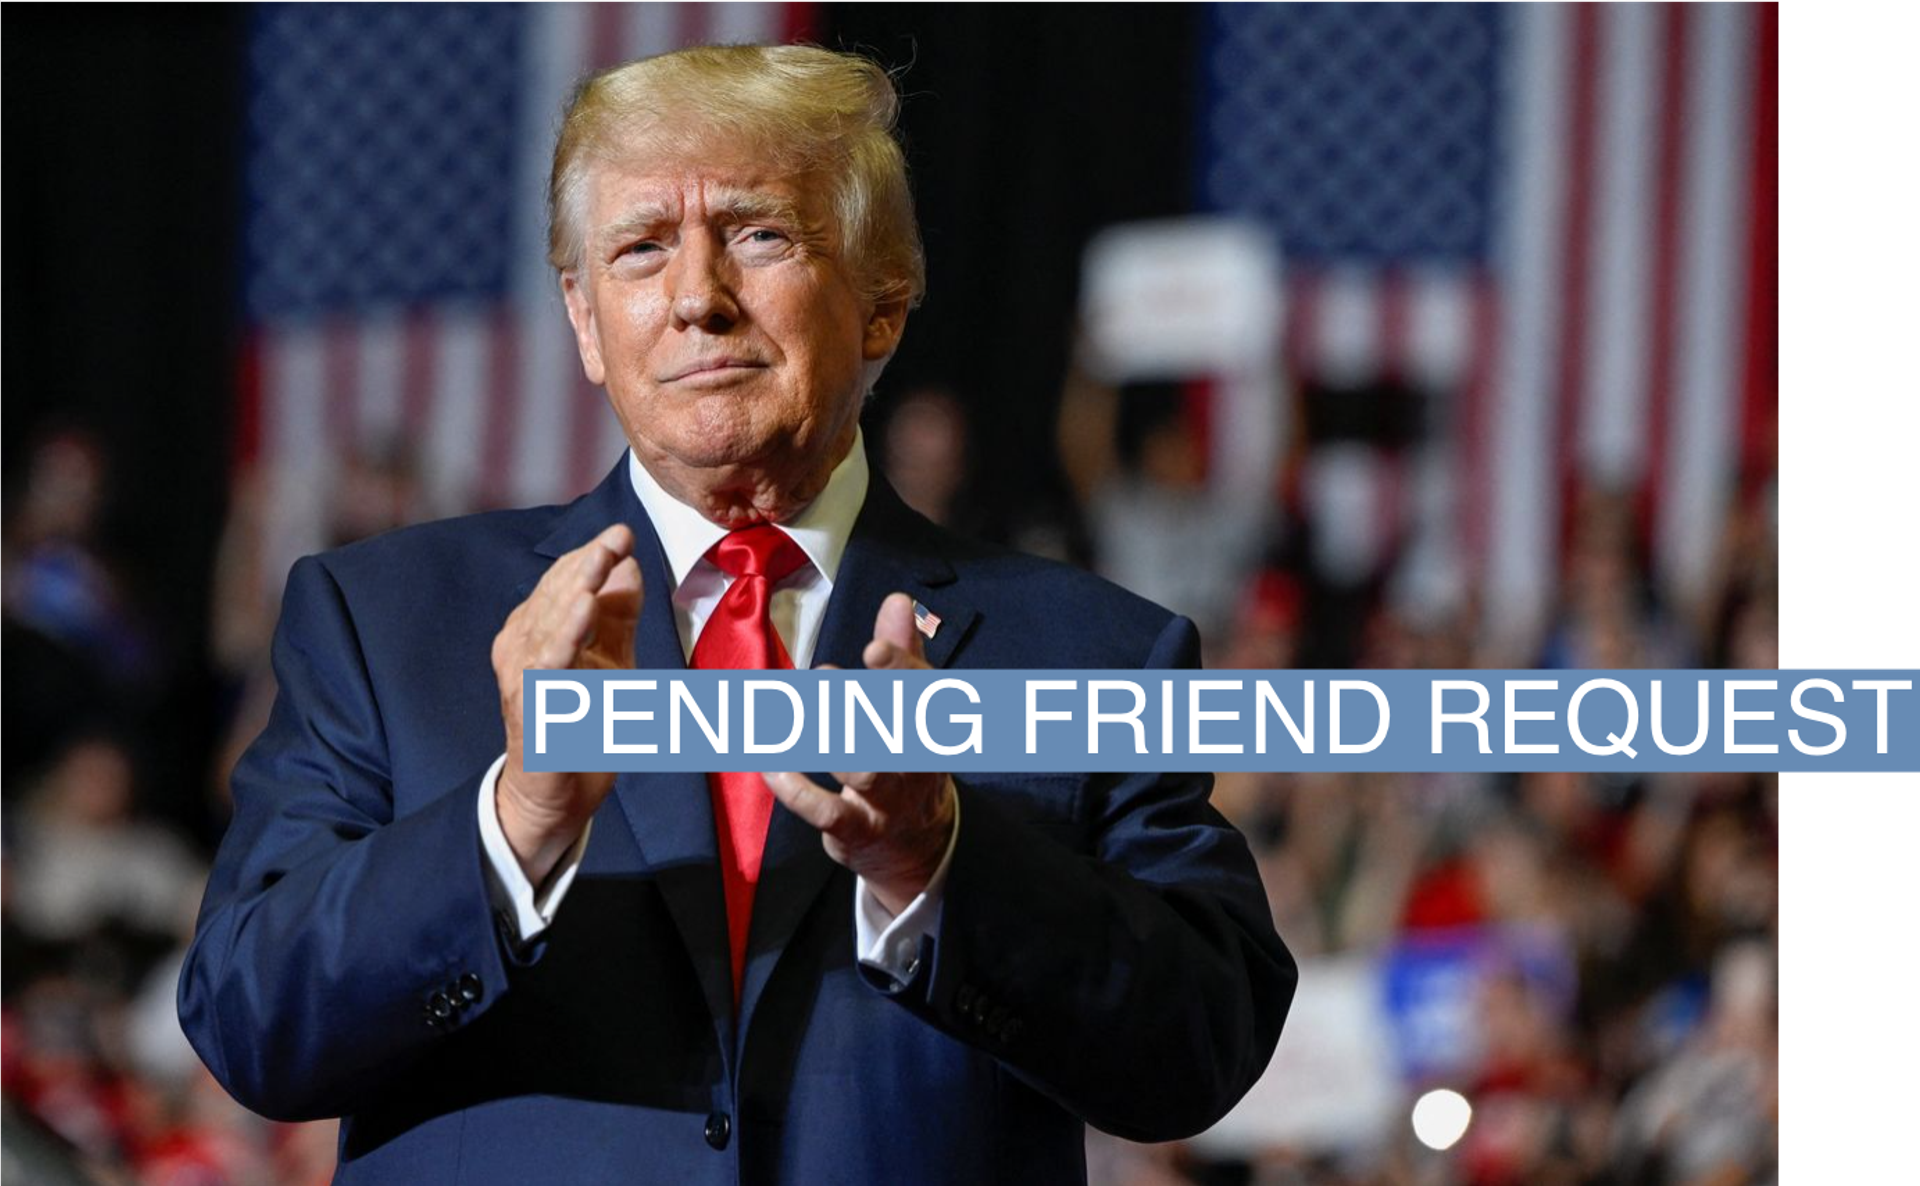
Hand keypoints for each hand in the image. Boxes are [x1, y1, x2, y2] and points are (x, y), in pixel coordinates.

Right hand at [491, 523, 641, 883]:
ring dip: (575, 587)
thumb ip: (619, 615)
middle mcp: (522, 647)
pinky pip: (549, 664)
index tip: (623, 531)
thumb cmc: (583, 724)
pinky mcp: (531, 706)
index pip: (563, 582)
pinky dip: (566, 634)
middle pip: (554, 594)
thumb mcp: (610, 660)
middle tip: (617, 535)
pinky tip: (585, 609)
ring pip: (547, 621)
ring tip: (600, 558)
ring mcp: (522, 676)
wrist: (557, 794)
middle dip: (587, 561)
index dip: (592, 555)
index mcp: (536, 630)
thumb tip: (630, 562)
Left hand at [766, 592, 956, 914]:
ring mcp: (888, 799)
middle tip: (820, 678)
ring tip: (790, 711)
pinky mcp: (858, 829)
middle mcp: (915, 761)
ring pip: (861, 770)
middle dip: (857, 703)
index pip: (922, 692)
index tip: (873, 648)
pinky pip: (827, 810)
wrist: (920, 844)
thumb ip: (903, 652)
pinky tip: (770, 763)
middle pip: (893, 730)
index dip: (901, 670)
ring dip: (824, 740)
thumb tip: (898, 601)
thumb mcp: (912, 706)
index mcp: (930, 724)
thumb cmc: (907, 759)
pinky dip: (797, 787)